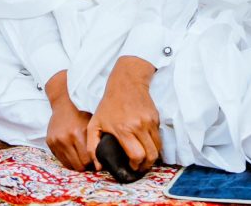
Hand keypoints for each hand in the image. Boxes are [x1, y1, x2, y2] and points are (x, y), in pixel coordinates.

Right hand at [45, 71, 92, 170]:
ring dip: (77, 165)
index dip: (93, 163)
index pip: (87, 159)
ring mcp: (56, 142)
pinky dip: (68, 161)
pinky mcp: (50, 143)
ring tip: (82, 160)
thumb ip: (96, 139)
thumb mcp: (90, 124)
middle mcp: (66, 138)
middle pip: (79, 165)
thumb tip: (107, 155)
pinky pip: (61, 160)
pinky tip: (74, 156)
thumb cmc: (79, 116)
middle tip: (90, 164)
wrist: (61, 107)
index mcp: (78, 133)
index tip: (97, 162)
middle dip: (86, 167)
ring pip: (69, 165)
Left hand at [86, 56, 160, 172]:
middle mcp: (138, 126)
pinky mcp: (156, 117)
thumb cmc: (108, 105)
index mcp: (123, 129)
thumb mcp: (94, 124)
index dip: (135, 165)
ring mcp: (149, 121)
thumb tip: (98, 166)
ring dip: (152, 156)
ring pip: (158, 148)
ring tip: (145, 158)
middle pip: (150, 155)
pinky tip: (146, 144)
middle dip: (146, 165)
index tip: (131, 167)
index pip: (137, 155)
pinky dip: (154, 144)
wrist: (126, 83)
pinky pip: (158, 137)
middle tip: (140, 167)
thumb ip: (92, 146)